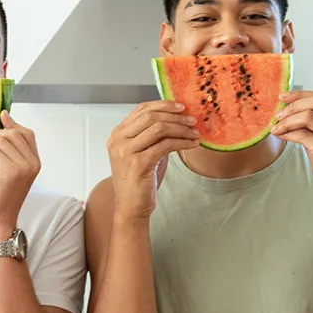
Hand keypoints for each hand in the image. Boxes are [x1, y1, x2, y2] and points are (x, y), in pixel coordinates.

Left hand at [0, 111, 39, 235]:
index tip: (1, 117)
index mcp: (34, 162)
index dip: (12, 124)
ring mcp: (24, 167)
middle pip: (10, 134)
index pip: (26, 133)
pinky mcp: (12, 171)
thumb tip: (4, 115)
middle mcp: (33, 163)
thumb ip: (5, 146)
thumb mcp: (3, 166)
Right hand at [107, 101, 199, 219]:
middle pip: (151, 116)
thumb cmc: (138, 180)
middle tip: (192, 120)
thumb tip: (176, 119)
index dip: (163, 105)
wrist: (130, 206)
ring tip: (194, 133)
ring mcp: (126, 151)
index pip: (141, 109)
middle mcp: (118, 140)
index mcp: (118, 134)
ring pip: (159, 128)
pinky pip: (165, 145)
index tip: (181, 107)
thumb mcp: (142, 152)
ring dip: (181, 129)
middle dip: (175, 116)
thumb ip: (151, 135)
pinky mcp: (139, 163)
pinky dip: (182, 142)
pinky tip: (191, 144)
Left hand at [271, 90, 312, 209]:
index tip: (283, 97)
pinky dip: (288, 133)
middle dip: (293, 104)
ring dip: (287, 120)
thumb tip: (288, 112)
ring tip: (276, 127)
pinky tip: (280, 136)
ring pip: (309, 116)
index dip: (301, 95)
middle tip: (277, 113)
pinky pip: (303, 135)